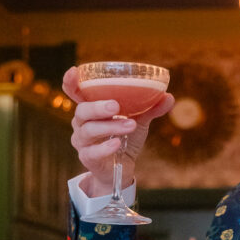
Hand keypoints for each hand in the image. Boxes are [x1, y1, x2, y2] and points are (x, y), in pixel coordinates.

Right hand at [63, 66, 174, 196]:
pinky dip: (105, 147)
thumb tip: (168, 97)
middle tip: (115, 106)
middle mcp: (81, 123)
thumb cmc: (125, 138)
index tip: (73, 71)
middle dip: (98, 107)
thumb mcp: (139, 121)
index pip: (74, 93)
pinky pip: (92, 152)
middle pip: (82, 111)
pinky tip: (117, 144)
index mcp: (91, 109)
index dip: (71, 82)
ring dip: (110, 127)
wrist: (122, 169)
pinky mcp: (87, 158)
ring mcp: (82, 141)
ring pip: (89, 130)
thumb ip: (151, 109)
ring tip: (130, 125)